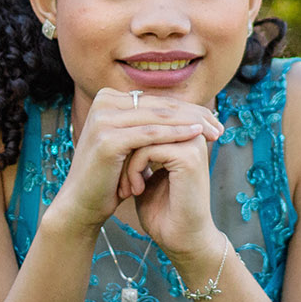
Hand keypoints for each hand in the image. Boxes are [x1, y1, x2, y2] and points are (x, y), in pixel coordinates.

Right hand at [43, 89, 221, 238]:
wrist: (82, 203)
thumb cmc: (109, 176)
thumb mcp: (129, 142)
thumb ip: (147, 122)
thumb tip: (183, 110)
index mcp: (107, 98)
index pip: (156, 100)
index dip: (187, 109)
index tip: (212, 119)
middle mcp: (103, 102)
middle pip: (159, 106)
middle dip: (193, 115)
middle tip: (219, 125)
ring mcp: (103, 119)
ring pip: (158, 118)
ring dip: (190, 123)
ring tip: (213, 131)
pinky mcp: (108, 138)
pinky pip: (150, 135)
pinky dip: (176, 134)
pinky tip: (195, 136)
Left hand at [127, 127, 220, 258]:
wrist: (180, 238)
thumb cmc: (162, 209)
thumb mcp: (147, 172)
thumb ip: (140, 149)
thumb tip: (118, 131)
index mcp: (185, 134)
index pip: (146, 119)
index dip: (127, 142)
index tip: (119, 171)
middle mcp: (192, 134)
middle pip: (144, 124)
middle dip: (126, 150)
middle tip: (119, 178)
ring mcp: (193, 143)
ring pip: (143, 135)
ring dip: (127, 162)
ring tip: (126, 187)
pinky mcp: (189, 157)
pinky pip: (147, 149)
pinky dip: (134, 170)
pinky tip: (135, 191)